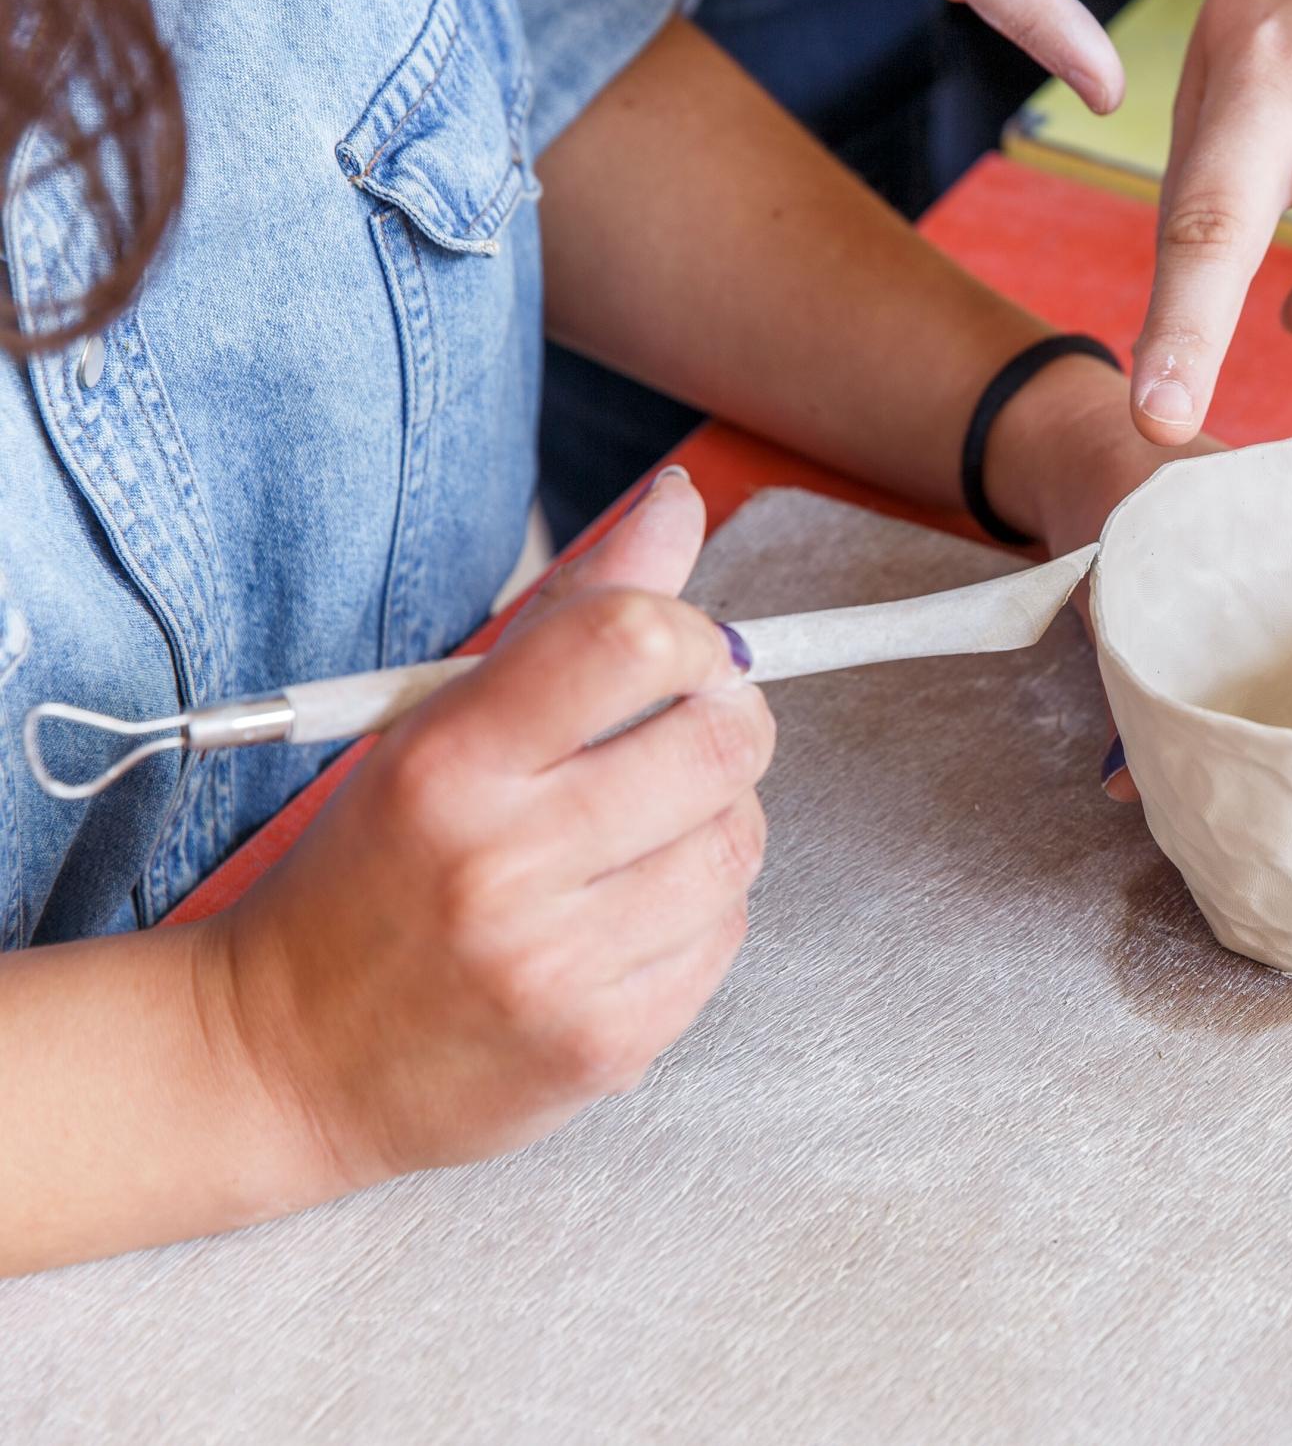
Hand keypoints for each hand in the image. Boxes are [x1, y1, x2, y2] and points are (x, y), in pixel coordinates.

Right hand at [201, 469, 773, 1189]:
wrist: (280, 1061)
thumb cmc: (369, 872)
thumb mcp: (436, 724)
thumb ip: (574, 613)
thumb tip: (681, 503)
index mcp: (451, 763)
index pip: (629, 641)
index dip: (692, 633)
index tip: (682, 653)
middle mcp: (505, 862)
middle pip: (718, 740)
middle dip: (726, 721)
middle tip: (684, 734)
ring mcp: (559, 962)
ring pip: (739, 840)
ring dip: (716, 821)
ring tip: (641, 833)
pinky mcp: (606, 1041)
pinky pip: (727, 931)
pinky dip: (700, 910)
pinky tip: (625, 914)